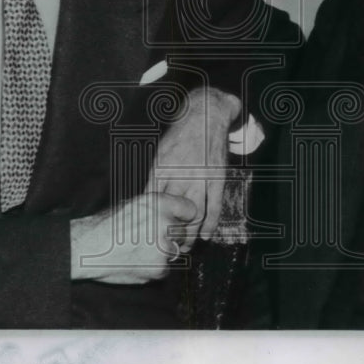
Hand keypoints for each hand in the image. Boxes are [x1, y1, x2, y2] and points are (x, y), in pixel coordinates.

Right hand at [69, 192, 197, 284]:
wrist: (88, 248)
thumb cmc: (106, 226)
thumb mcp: (133, 205)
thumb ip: (157, 209)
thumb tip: (174, 214)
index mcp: (160, 203)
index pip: (190, 209)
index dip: (184, 217)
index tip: (181, 222)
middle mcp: (166, 223)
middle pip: (183, 232)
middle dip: (172, 237)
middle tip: (152, 239)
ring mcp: (164, 247)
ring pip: (175, 251)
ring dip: (163, 253)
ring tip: (141, 250)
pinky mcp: (160, 268)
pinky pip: (166, 269)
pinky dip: (155, 268)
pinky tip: (138, 261)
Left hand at [146, 86, 241, 244]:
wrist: (206, 115)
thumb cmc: (180, 135)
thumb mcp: (160, 153)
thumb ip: (155, 177)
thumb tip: (145, 201)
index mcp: (162, 167)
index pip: (153, 201)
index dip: (150, 222)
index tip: (148, 237)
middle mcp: (181, 174)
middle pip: (173, 212)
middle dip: (169, 233)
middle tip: (167, 248)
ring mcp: (201, 177)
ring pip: (195, 214)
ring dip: (190, 234)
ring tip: (185, 247)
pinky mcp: (217, 178)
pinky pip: (215, 206)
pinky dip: (211, 224)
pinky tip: (206, 235)